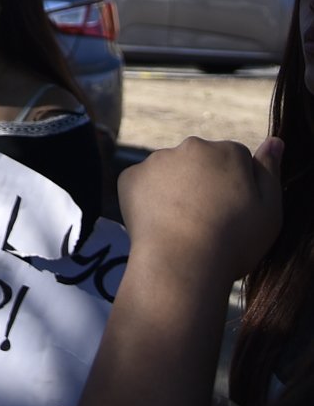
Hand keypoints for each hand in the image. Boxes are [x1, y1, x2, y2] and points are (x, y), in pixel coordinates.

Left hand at [118, 134, 283, 282]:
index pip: (235, 160)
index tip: (234, 213)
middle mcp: (191, 146)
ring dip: (177, 190)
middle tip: (208, 220)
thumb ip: (270, 172)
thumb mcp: (269, 211)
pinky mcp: (131, 177)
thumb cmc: (233, 242)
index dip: (237, 188)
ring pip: (171, 172)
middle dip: (205, 183)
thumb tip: (274, 141)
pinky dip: (149, 199)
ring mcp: (158, 160)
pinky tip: (160, 224)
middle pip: (201, 162)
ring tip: (183, 226)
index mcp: (227, 151)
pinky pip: (143, 184)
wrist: (182, 264)